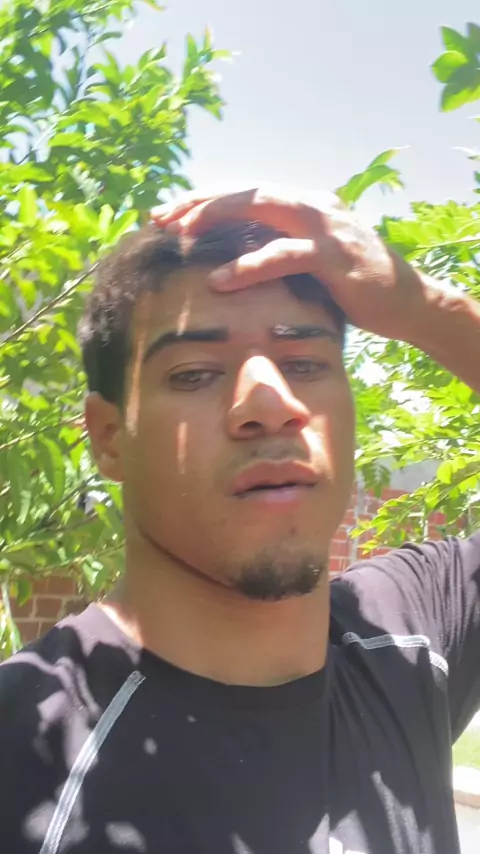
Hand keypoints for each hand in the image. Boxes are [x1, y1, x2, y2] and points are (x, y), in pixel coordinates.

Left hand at [151, 186, 427, 341]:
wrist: (406, 301)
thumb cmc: (351, 286)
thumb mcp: (309, 260)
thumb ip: (278, 248)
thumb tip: (233, 256)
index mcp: (302, 204)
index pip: (245, 193)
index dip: (204, 201)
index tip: (166, 216)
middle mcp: (311, 204)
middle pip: (245, 191)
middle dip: (200, 202)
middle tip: (160, 217)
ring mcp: (324, 226)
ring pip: (261, 207)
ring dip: (217, 218)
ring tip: (179, 235)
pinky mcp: (333, 256)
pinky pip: (283, 256)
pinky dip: (249, 266)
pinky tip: (219, 280)